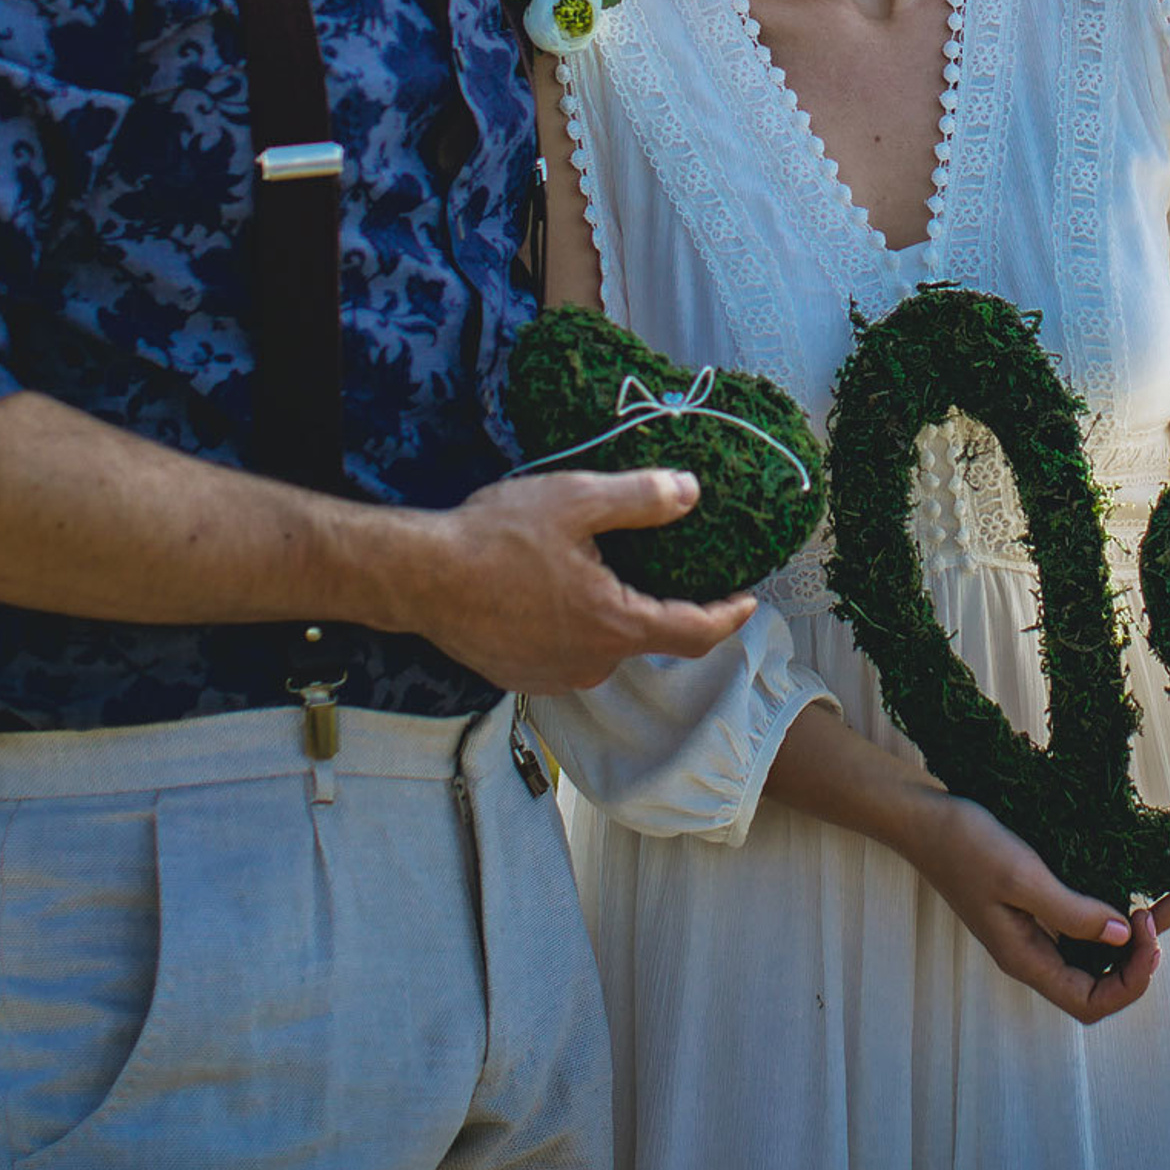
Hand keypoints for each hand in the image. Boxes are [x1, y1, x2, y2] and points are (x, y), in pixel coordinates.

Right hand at [390, 467, 754, 691]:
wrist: (420, 576)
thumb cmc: (496, 536)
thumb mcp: (576, 500)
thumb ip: (640, 499)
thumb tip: (690, 492)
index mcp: (615, 624)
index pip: (694, 633)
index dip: (728, 618)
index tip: (749, 603)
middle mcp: (590, 663)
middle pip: (646, 635)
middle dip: (657, 602)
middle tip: (657, 561)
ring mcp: (553, 676)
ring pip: (604, 645)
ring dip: (609, 613)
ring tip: (596, 568)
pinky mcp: (522, 677)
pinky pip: (567, 653)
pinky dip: (574, 626)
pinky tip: (554, 591)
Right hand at [903, 793, 1169, 1026]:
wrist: (924, 818)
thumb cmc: (965, 844)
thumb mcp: (1021, 876)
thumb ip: (1071, 911)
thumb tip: (1124, 938)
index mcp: (1026, 960)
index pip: (1090, 1003)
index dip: (1130, 980)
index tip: (1149, 933)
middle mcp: (1035, 954)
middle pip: (1102, 980)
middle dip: (1144, 954)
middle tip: (1166, 907)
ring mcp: (1036, 930)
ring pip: (1100, 951)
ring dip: (1139, 932)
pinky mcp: (1037, 905)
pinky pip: (1087, 922)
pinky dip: (1117, 910)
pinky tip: (1136, 887)